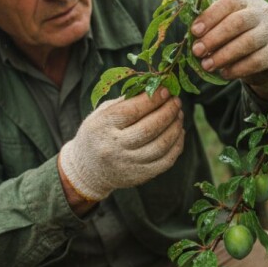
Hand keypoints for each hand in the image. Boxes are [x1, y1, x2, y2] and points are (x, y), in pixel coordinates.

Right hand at [59, 88, 184, 201]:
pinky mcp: (139, 176)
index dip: (152, 100)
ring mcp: (127, 164)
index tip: (165, 90)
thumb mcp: (101, 114)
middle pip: (149, 128)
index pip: (132, 111)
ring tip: (179, 115)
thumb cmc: (97, 134)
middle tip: (176, 101)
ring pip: (160, 145)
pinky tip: (178, 132)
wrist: (88, 170)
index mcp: (102, 127)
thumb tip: (154, 89)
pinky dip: (177, 145)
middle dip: (167, 112)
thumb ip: (125, 102)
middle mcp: (113, 147)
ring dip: (175, 127)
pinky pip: (166, 161)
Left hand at [191, 0, 267, 97]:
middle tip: (197, 51)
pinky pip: (256, 61)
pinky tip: (224, 73)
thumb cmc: (242, 34)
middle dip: (214, 37)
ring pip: (248, 42)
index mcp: (247, 1)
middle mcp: (263, 13)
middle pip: (238, 22)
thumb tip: (192, 36)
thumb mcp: (231, 22)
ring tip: (206, 65)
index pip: (228, 3)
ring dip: (223, 55)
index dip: (210, 17)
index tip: (194, 31)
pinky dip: (237, 69)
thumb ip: (214, 24)